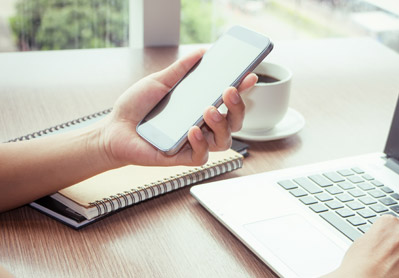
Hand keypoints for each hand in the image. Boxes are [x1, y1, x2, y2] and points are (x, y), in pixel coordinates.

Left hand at [98, 49, 256, 167]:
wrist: (113, 130)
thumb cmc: (135, 107)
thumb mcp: (159, 82)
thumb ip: (180, 69)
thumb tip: (201, 53)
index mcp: (200, 107)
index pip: (228, 101)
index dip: (242, 90)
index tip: (249, 76)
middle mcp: (202, 126)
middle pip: (234, 122)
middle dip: (238, 107)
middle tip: (229, 91)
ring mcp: (194, 143)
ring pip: (224, 141)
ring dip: (222, 124)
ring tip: (208, 109)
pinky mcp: (182, 158)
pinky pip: (202, 156)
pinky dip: (200, 143)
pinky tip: (191, 130)